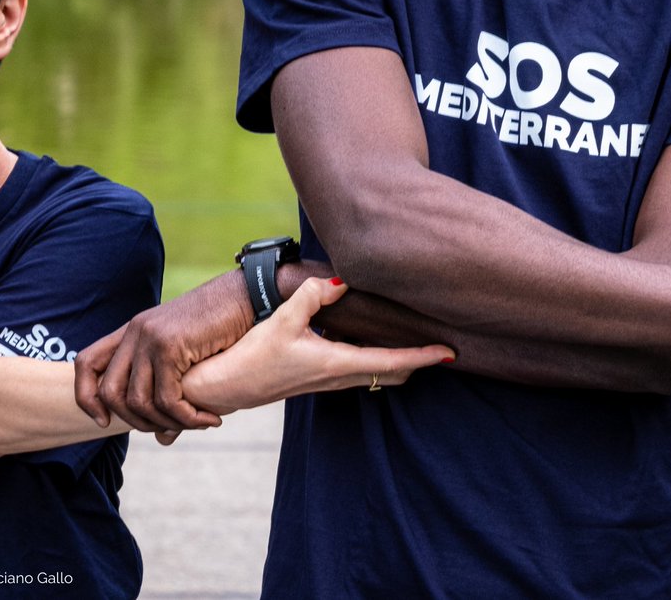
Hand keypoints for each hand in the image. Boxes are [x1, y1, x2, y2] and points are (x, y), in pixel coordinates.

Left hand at [74, 270, 252, 434]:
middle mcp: (135, 332)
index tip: (104, 422)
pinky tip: (208, 419)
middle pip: (110, 392)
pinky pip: (167, 397)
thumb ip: (171, 392)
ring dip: (167, 422)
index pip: (86, 364)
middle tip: (169, 429)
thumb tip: (163, 440)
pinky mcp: (170, 345)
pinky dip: (186, 417)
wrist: (249, 294)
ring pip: (139, 401)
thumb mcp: (190, 357)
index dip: (86, 398)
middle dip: (136, 422)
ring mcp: (150, 337)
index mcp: (133, 330)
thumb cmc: (226, 325)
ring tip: (196, 424)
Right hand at [181, 277, 454, 411]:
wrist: (221, 389)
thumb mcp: (279, 322)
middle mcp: (337, 377)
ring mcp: (327, 380)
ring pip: (375, 374)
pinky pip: (358, 371)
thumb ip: (310, 298)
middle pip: (390, 373)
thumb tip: (340, 281)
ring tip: (420, 346)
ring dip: (399, 362)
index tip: (449, 353)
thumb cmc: (249, 359)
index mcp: (336, 364)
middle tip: (443, 349)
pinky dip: (377, 361)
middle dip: (418, 362)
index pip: (391, 362)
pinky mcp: (315, 378)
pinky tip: (374, 345)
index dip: (422, 356)